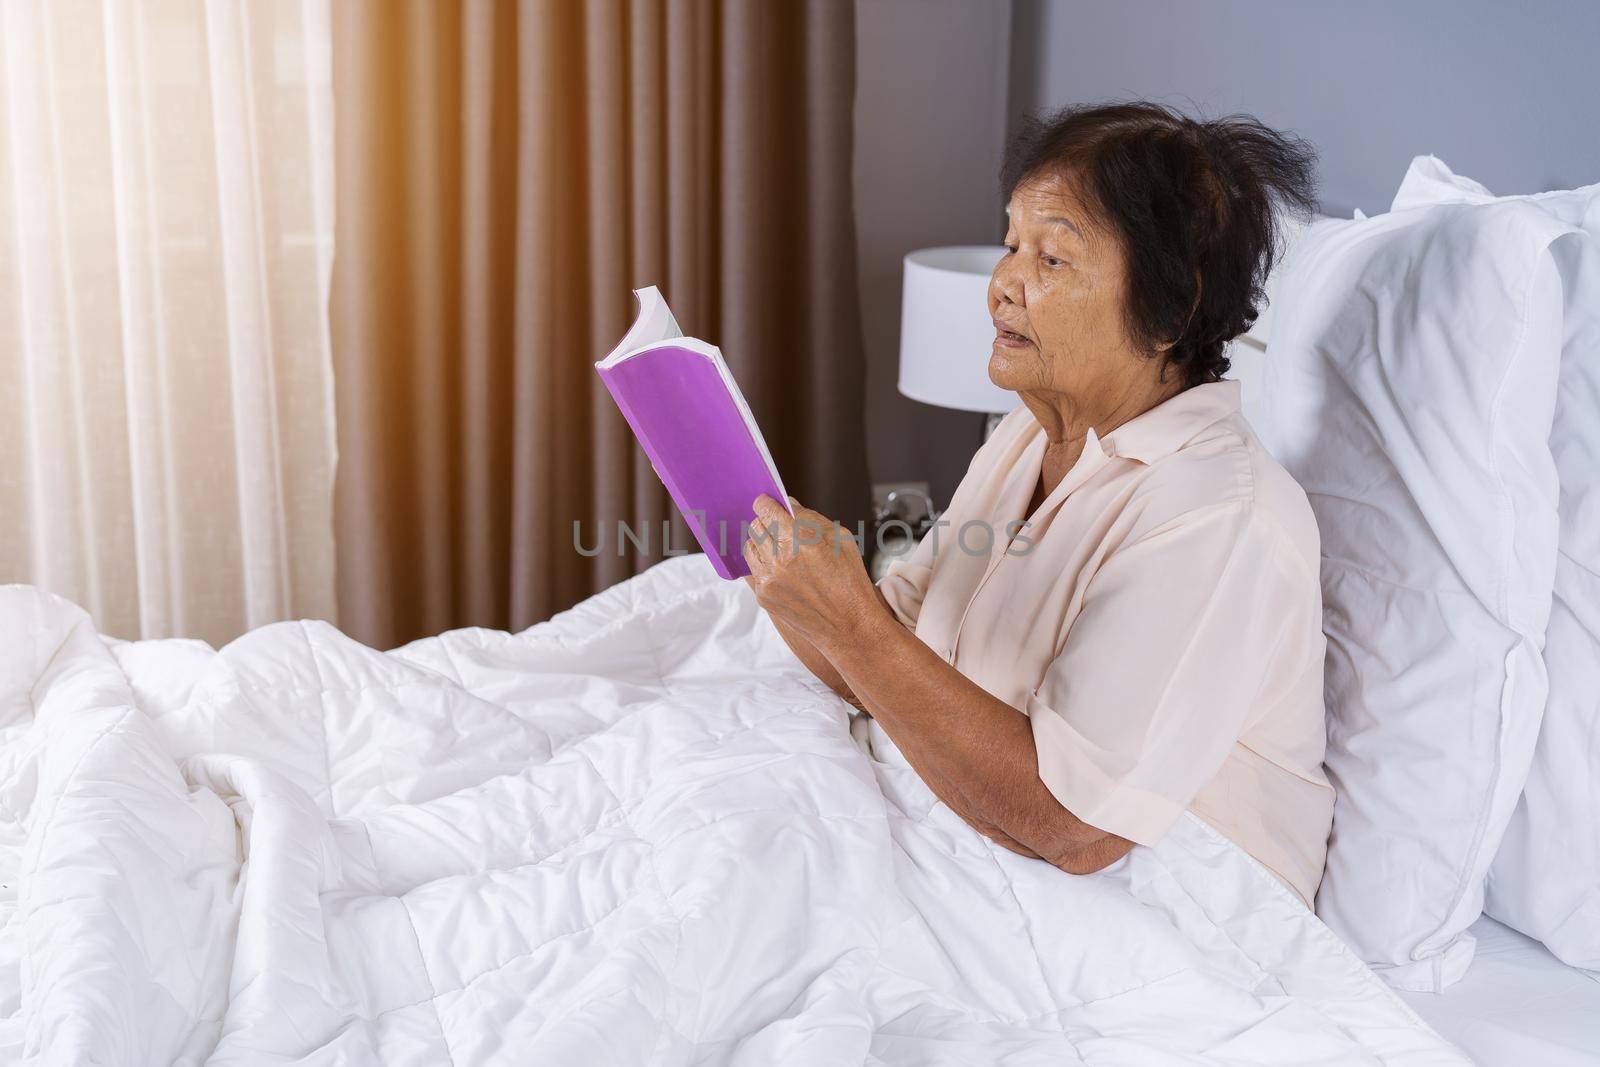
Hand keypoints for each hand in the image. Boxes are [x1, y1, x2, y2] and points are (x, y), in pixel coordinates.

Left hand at [742, 494, 881, 648]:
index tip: (766, 502)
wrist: (848, 626)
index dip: (766, 503)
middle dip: (767, 523)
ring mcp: (769, 579)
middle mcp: (780, 559)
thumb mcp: (840, 539)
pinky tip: (779, 568)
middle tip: (779, 527)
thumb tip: (789, 506)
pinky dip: (763, 564)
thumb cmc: (850, 581)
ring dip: (762, 543)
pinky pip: (753, 570)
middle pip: (756, 526)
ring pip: (750, 547)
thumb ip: (811, 518)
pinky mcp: (763, 596)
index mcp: (801, 541)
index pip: (767, 510)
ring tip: (779, 548)